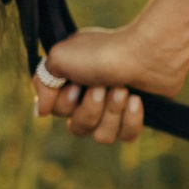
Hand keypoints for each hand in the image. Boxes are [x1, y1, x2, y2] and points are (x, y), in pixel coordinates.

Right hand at [32, 24, 186, 147]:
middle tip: (103, 86)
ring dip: (112, 111)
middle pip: (78, 128)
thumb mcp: (60, 59)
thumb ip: (43, 83)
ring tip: (123, 89)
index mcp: (71, 84)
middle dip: (91, 108)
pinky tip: (137, 100)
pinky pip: (126, 137)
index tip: (77, 85)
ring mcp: (114, 109)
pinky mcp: (136, 116)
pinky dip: (131, 119)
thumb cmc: (103, 52)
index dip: (67, 104)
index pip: (57, 112)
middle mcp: (90, 98)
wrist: (147, 52)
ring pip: (102, 136)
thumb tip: (40, 113)